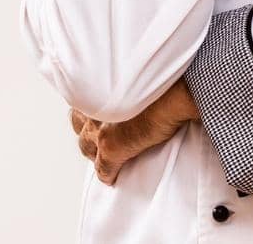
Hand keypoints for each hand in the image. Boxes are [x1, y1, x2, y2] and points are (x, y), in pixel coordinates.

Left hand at [68, 78, 200, 185]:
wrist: (175, 93)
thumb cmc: (164, 78)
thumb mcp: (141, 73)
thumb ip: (132, 80)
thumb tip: (136, 77)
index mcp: (99, 85)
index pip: (83, 100)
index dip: (91, 111)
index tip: (100, 115)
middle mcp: (95, 106)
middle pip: (78, 123)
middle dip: (87, 129)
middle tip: (100, 135)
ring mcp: (100, 128)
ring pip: (86, 147)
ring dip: (95, 151)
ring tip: (106, 155)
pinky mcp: (111, 147)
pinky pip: (103, 168)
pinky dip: (107, 174)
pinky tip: (113, 178)